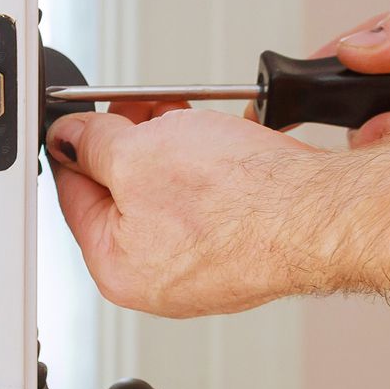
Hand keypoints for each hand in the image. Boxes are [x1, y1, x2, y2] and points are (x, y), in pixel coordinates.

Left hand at [46, 104, 324, 317]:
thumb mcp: (137, 154)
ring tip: (186, 121)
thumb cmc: (240, 203)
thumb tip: (69, 137)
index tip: (82, 118)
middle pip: (122, 196)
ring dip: (170, 150)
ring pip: (169, 195)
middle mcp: (158, 279)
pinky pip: (210, 204)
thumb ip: (91, 143)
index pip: (74, 196)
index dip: (76, 145)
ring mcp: (204, 268)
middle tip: (138, 109)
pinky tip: (221, 147)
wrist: (320, 215)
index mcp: (116, 268)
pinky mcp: (242, 251)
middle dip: (128, 143)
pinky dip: (209, 170)